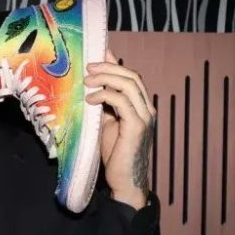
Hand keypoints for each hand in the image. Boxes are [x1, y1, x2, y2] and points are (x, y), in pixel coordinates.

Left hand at [84, 49, 154, 209]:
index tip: (97, 54)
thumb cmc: (114, 153)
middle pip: (132, 76)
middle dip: (109, 67)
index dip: (115, 63)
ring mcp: (144, 117)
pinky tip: (90, 99)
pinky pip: (122, 101)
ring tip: (87, 79)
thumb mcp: (107, 122)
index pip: (132, 77)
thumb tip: (93, 84)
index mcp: (141, 106)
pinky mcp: (137, 126)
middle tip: (88, 67)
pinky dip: (105, 95)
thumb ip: (104, 103)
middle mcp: (147, 109)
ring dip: (106, 77)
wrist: (124, 180)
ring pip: (129, 84)